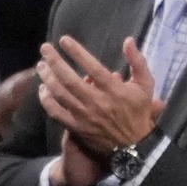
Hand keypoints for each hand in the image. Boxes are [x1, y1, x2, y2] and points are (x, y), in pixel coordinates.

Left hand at [33, 29, 167, 162]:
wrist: (134, 144)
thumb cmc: (138, 111)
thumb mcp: (145, 85)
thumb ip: (137, 61)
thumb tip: (128, 40)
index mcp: (114, 90)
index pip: (92, 67)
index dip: (77, 52)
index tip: (63, 40)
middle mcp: (97, 102)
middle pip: (70, 79)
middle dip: (55, 62)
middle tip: (44, 49)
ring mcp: (85, 115)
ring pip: (60, 94)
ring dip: (48, 78)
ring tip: (41, 65)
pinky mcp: (76, 127)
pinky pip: (56, 112)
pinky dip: (46, 100)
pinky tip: (43, 89)